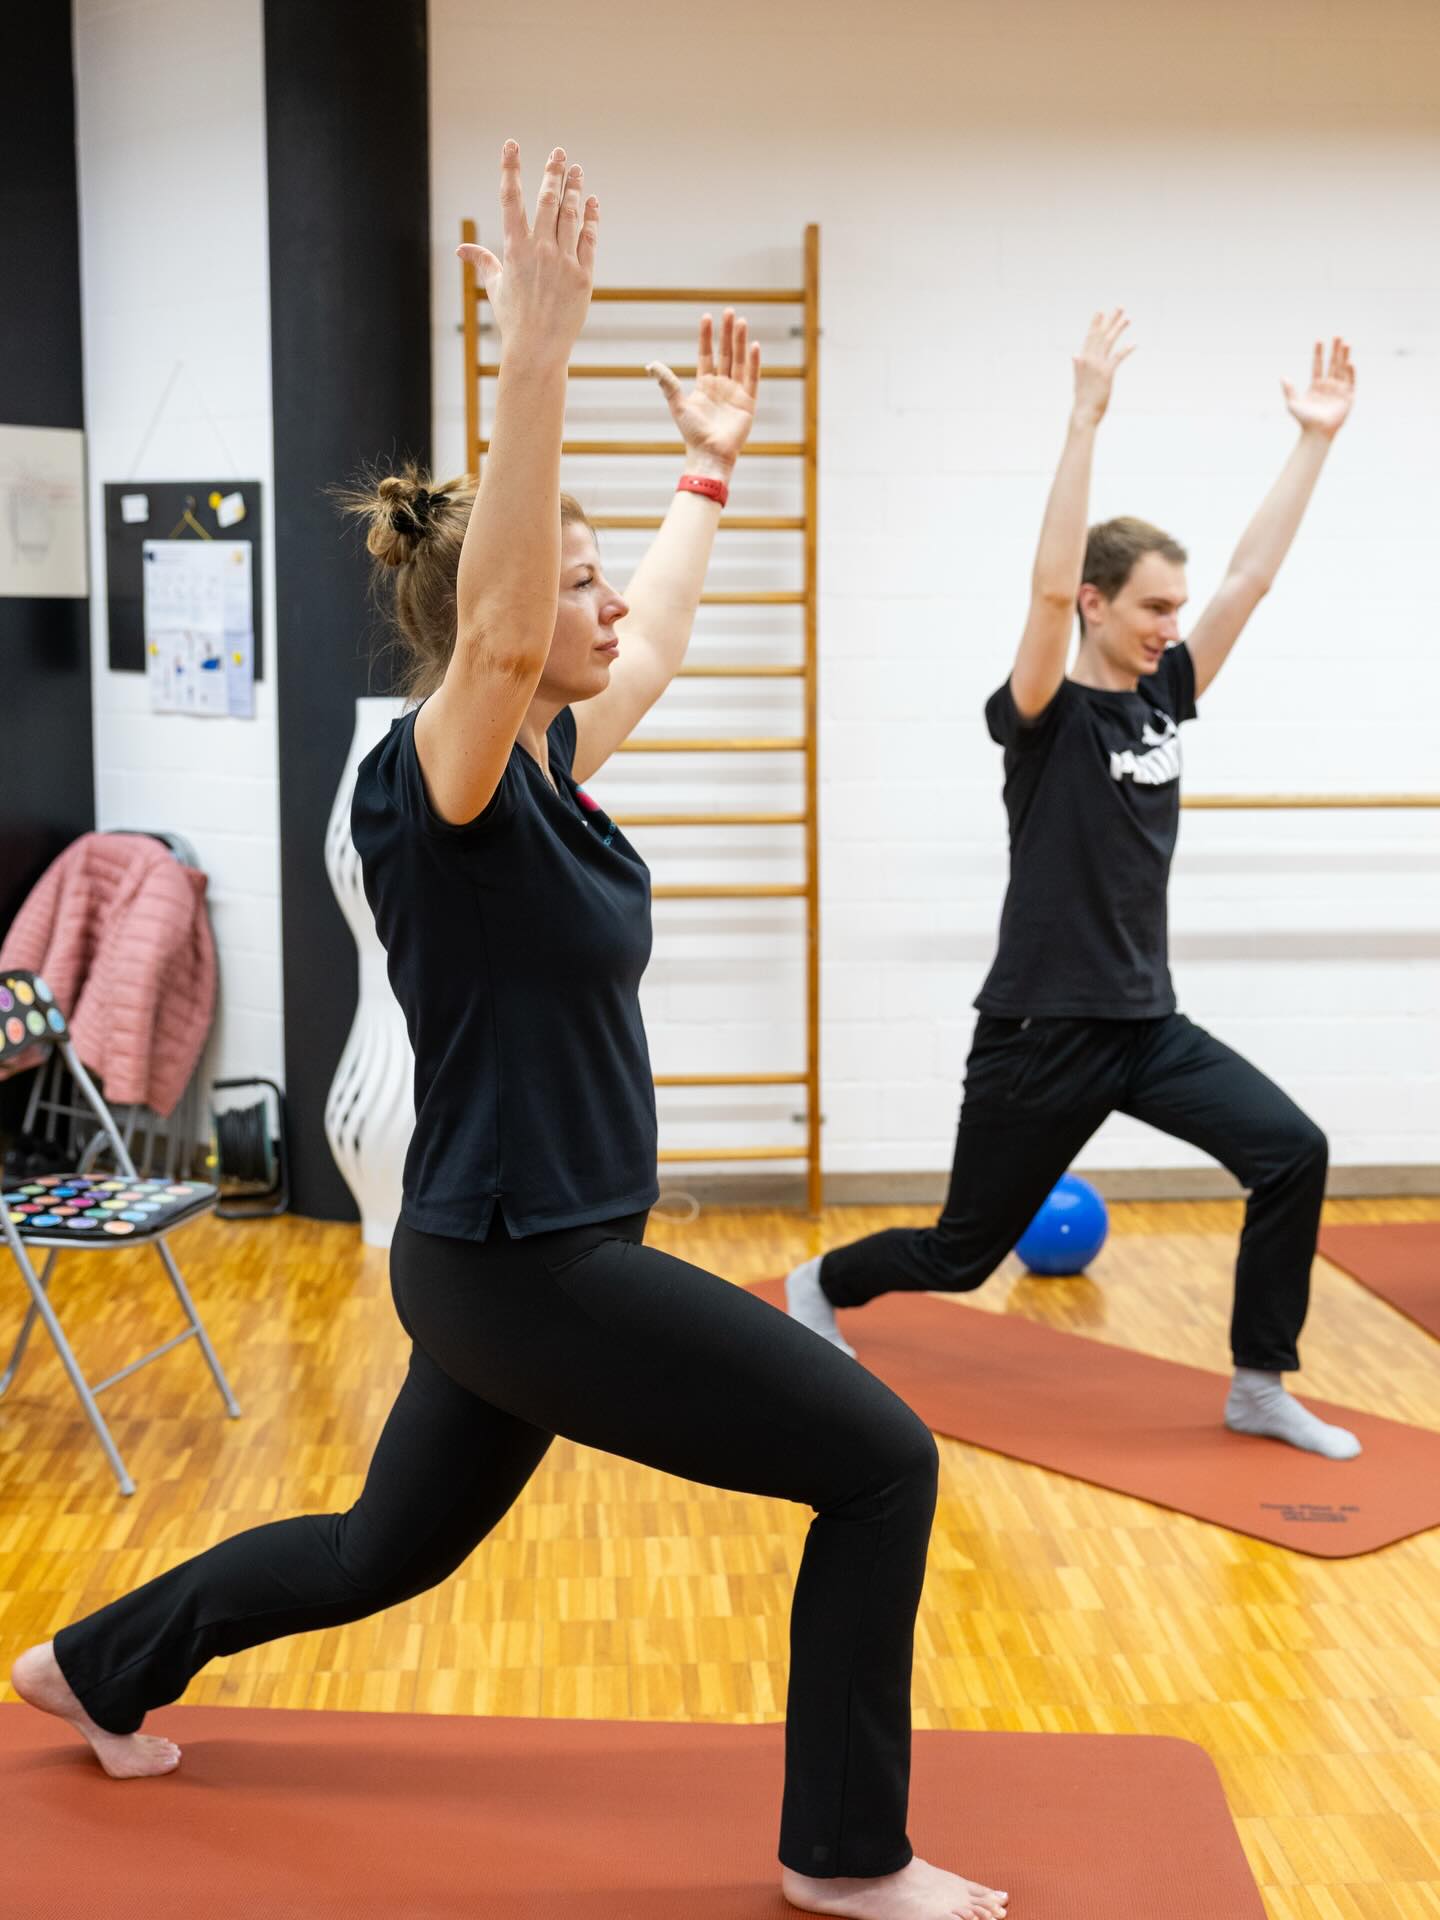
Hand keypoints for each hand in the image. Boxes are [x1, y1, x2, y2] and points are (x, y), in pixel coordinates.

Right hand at [455, 142, 597, 363]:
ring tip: (575, 170)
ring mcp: (564, 261)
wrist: (537, 350)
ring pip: (570, 214)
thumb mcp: (495, 287)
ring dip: (573, 188)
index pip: (510, 199)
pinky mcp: (584, 275)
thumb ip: (482, 261)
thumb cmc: (514, 320)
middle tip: (558, 152)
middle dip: (552, 172)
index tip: (511, 145)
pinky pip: (589, 238)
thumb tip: (461, 249)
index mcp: (514, 249)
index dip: (510, 169)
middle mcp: (540, 250)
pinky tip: (591, 202)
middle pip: (546, 200)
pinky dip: (591, 217)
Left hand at [647, 310, 760, 474]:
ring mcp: (736, 392)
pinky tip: (754, 345)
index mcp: (705, 384)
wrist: (709, 453)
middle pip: (725, 352)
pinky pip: (752, 377)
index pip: (706, 354)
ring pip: (739, 360)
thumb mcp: (677, 404)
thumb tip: (650, 365)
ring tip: (741, 321)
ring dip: (740, 341)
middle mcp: (721, 385)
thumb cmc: (692, 433)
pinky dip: (754, 362)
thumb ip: (667, 382)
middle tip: (729, 311)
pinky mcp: (748, 402)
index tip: (706, 317)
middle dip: (727, 332)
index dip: (706, 336)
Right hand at [1071, 309, 1133, 426]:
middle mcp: (1088, 359)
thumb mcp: (1079, 379)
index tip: (1101, 313)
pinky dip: (1126, 350)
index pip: (1090, 338)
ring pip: (1109, 342)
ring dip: (1118, 328)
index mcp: (1082, 360)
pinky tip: (1134, 344)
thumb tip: (1075, 355)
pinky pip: (1117, 357)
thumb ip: (1078, 366)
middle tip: (1119, 307)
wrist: (1083, 413)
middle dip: (1110, 320)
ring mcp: (1097, 365)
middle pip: (1101, 335)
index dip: (1096, 324)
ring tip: (1127, 318)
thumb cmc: (1082, 399)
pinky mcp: (1106, 373)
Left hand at [1283, 337, 1355, 437]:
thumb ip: (1289, 390)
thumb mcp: (1293, 404)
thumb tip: (1283, 377)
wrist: (1316, 433)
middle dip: (1335, 350)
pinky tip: (1349, 362)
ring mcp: (1339, 390)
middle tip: (1337, 336)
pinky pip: (1350, 381)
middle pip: (1333, 364)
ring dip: (1344, 356)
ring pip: (1343, 369)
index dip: (1319, 353)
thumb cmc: (1304, 421)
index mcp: (1316, 386)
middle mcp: (1329, 386)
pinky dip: (1350, 372)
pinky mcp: (1348, 397)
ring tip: (1346, 343)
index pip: (1318, 366)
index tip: (1319, 340)